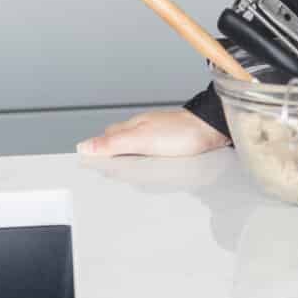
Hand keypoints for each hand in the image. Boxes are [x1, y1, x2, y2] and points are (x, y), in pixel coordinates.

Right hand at [76, 108, 228, 158]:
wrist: (213, 129)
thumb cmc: (182, 132)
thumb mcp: (142, 140)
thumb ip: (113, 143)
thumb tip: (84, 145)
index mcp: (133, 126)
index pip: (106, 138)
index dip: (96, 149)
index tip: (86, 162)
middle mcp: (145, 128)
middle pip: (120, 141)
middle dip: (110, 153)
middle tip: (100, 169)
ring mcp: (160, 134)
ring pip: (137, 146)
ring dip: (129, 157)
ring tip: (120, 171)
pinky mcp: (174, 143)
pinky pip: (153, 152)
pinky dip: (147, 160)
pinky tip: (149, 167)